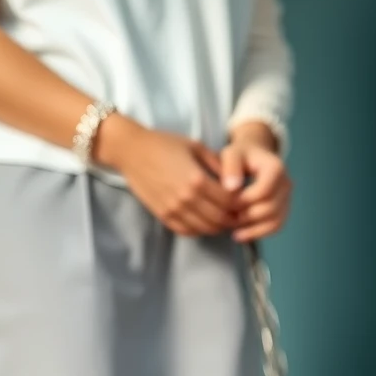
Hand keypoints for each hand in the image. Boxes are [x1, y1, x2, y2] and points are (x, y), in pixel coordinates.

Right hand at [96, 116, 240, 236]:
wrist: (130, 151)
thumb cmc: (164, 144)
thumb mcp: (196, 146)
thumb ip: (218, 164)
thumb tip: (237, 178)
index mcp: (197, 180)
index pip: (229, 201)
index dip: (241, 204)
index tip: (245, 200)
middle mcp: (187, 199)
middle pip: (221, 219)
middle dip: (234, 218)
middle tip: (239, 213)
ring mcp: (174, 210)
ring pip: (207, 228)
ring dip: (219, 226)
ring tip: (225, 218)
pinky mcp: (164, 216)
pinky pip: (189, 231)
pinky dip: (201, 230)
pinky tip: (206, 221)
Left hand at [219, 122, 291, 242]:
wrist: (253, 156)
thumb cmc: (240, 155)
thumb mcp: (231, 153)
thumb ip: (230, 166)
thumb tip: (231, 188)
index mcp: (276, 168)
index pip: (264, 191)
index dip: (245, 200)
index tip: (228, 202)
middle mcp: (286, 183)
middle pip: (270, 208)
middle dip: (247, 215)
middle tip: (226, 217)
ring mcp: (287, 198)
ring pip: (274, 221)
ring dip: (252, 228)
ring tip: (232, 229)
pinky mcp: (284, 210)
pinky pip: (275, 227)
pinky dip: (257, 233)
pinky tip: (239, 235)